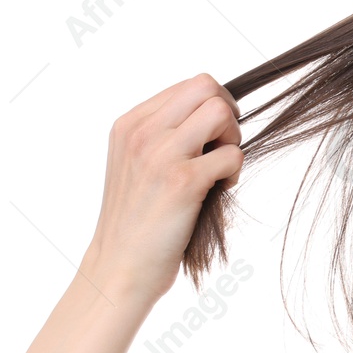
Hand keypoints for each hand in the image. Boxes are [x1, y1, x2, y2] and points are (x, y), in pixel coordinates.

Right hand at [83, 73, 244, 307]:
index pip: (189, 85)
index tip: (210, 140)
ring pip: (221, 112)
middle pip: (206, 86)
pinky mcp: (182, 181)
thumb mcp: (135, 165)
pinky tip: (218, 191)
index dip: (212, 108)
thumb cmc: (135, 221)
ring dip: (233, 139)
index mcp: (129, 124)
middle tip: (221, 148)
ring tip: (220, 169)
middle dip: (227, 114)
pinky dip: (234, 172)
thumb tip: (215, 115)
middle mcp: (142, 132)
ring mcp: (160, 154)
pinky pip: (232, 154)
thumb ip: (163, 136)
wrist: (118, 267)